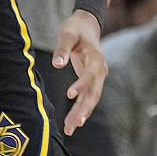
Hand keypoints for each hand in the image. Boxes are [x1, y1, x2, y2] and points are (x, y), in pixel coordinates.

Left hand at [50, 9, 105, 133]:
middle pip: (94, 92)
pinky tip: (71, 124)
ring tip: (70, 129)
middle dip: (85, 109)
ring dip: (81, 114)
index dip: (82, 84)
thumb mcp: (67, 34)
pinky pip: (86, 98)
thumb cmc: (75, 29)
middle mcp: (100, 70)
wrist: (86, 26)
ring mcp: (97, 77)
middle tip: (76, 123)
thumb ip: (62, 48)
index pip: (91, 74)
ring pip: (90, 99)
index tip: (70, 94)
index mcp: (96, 57)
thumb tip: (56, 64)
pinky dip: (79, 110)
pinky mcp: (91, 82)